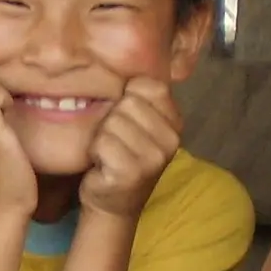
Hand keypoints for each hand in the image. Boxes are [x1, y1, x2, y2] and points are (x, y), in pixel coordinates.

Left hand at [79, 78, 182, 218]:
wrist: (112, 202)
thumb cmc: (121, 156)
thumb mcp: (137, 123)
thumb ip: (140, 98)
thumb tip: (129, 67)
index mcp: (175, 122)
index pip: (150, 86)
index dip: (128, 97)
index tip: (126, 119)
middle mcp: (171, 140)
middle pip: (127, 103)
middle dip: (111, 120)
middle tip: (116, 142)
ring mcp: (154, 158)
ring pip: (112, 122)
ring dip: (102, 137)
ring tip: (110, 153)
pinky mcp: (132, 173)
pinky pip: (102, 142)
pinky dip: (95, 152)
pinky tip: (103, 165)